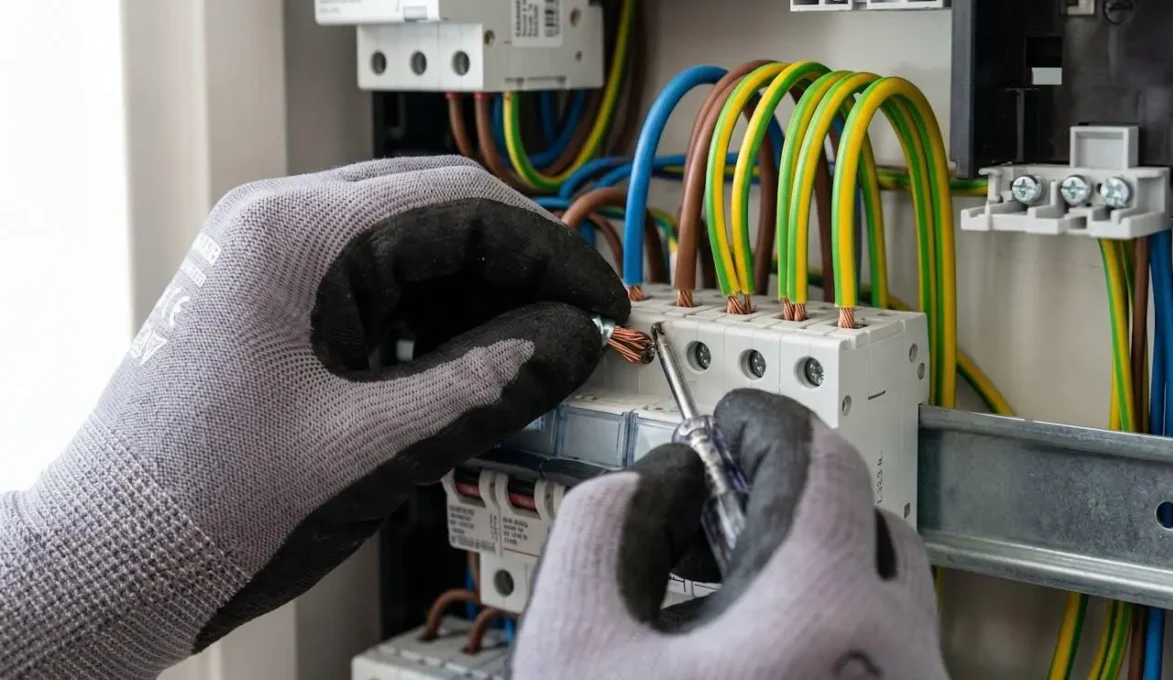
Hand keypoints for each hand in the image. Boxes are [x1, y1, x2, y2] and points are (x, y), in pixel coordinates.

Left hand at [0, 157, 626, 677]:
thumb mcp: (375, 447)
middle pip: (442, 213)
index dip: (554, 255)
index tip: (605, 304)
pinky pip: (377, 282)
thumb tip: (574, 341)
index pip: (466, 208)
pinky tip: (467, 369)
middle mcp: (276, 226)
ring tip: (530, 362)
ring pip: (413, 246)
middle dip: (523, 271)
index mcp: (296, 238)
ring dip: (481, 296)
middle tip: (580, 332)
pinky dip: (435, 319)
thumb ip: (490, 384)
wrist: (107, 565)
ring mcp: (268, 258)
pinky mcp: (271, 298)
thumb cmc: (207, 512)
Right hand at [514, 389, 946, 679]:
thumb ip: (602, 528)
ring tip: (730, 598)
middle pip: (867, 519)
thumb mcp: (572, 645)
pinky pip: (888, 650)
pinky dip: (833, 624)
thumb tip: (652, 488)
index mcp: (821, 615)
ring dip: (817, 565)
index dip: (765, 424)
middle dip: (789, 499)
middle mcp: (895, 658)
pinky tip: (759, 657)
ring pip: (887, 590)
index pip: (820, 460)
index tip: (731, 423)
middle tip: (718, 515)